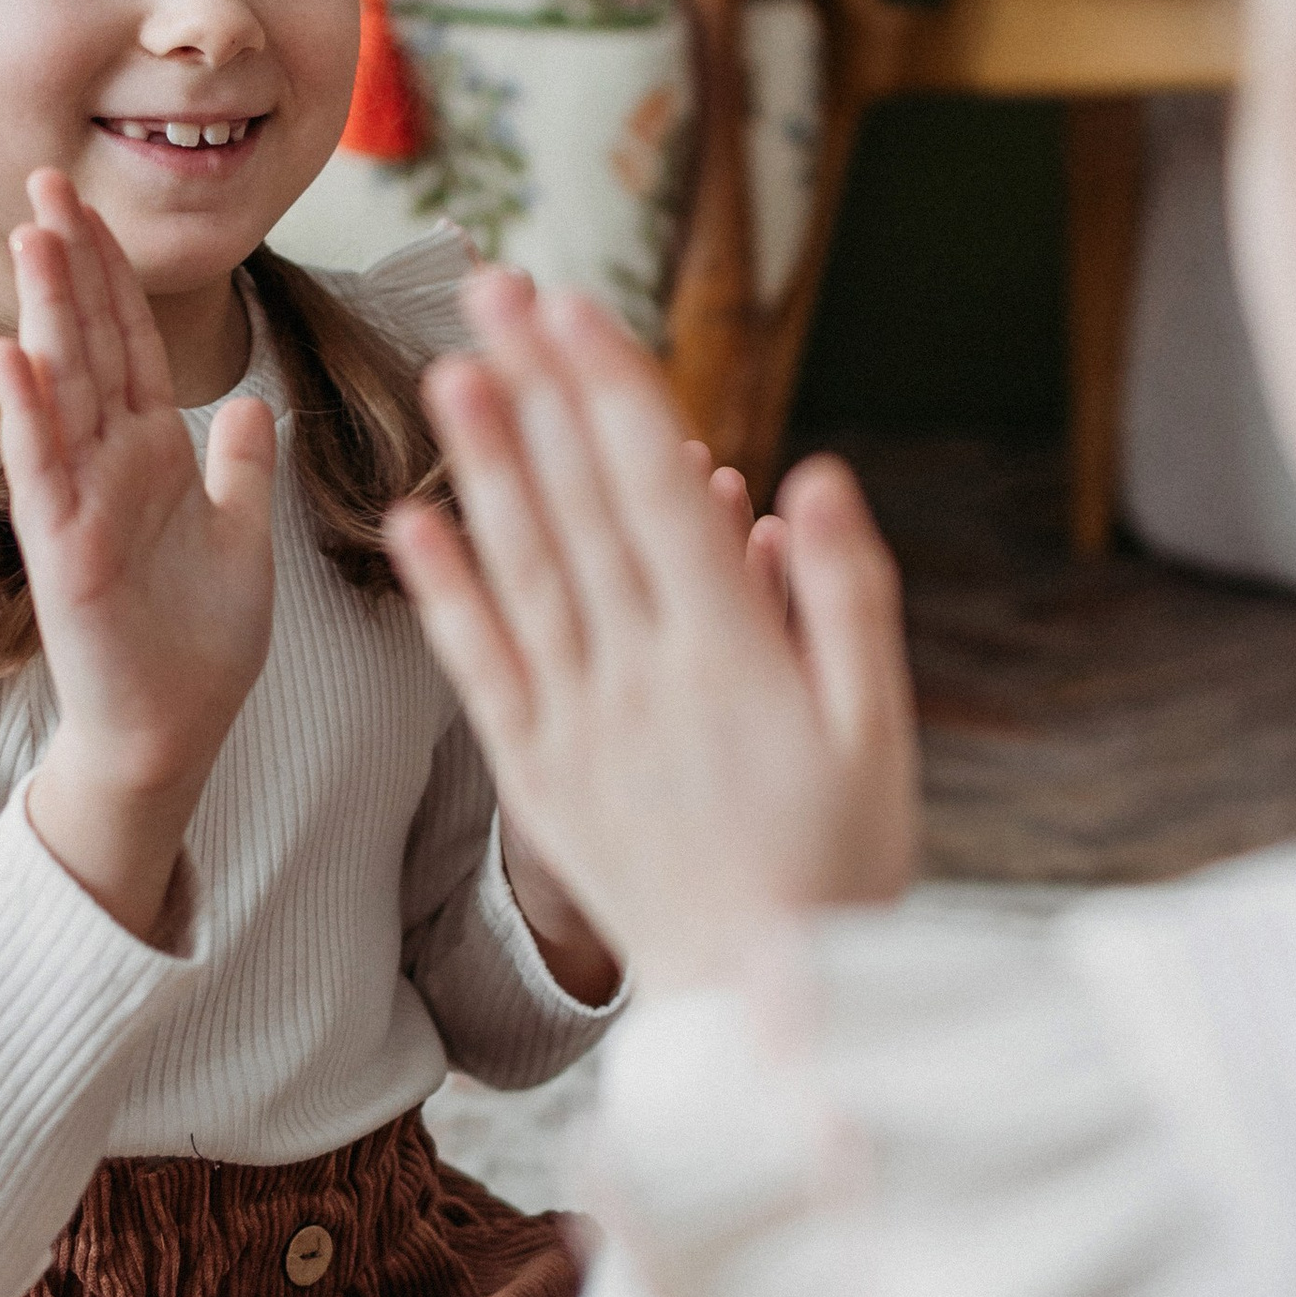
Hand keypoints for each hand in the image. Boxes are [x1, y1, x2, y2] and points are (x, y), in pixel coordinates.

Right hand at [0, 172, 274, 934]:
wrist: (177, 735)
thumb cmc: (201, 646)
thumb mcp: (242, 539)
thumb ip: (242, 470)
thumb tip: (251, 403)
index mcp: (153, 454)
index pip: (131, 343)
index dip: (112, 273)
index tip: (88, 199)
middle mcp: (109, 467)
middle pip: (88, 345)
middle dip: (69, 264)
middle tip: (45, 180)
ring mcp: (81, 504)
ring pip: (60, 391)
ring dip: (44, 314)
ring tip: (30, 236)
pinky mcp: (66, 553)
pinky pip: (45, 471)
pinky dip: (30, 414)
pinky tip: (13, 354)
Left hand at [384, 274, 917, 991]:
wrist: (765, 1011)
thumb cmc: (845, 866)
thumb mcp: (880, 734)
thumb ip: (848, 600)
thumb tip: (808, 474)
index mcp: (730, 655)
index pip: (655, 490)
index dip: (610, 389)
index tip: (576, 305)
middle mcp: (640, 677)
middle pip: (578, 505)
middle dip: (537, 387)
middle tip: (494, 285)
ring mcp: (578, 726)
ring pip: (522, 569)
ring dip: (483, 462)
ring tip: (448, 366)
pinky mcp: (536, 776)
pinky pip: (481, 668)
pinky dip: (447, 589)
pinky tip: (414, 517)